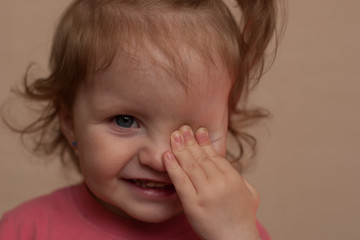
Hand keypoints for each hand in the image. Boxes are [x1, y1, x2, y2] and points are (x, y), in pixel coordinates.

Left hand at [163, 125, 260, 239]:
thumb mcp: (250, 193)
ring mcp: (205, 193)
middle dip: (190, 140)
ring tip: (173, 136)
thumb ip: (239, 177)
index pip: (215, 155)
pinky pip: (180, 181)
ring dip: (180, 148)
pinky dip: (172, 167)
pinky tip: (167, 155)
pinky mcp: (193, 204)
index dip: (204, 142)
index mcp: (232, 178)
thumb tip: (228, 165)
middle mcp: (219, 182)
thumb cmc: (243, 217)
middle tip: (181, 128)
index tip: (198, 130)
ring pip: (190, 165)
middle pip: (201, 157)